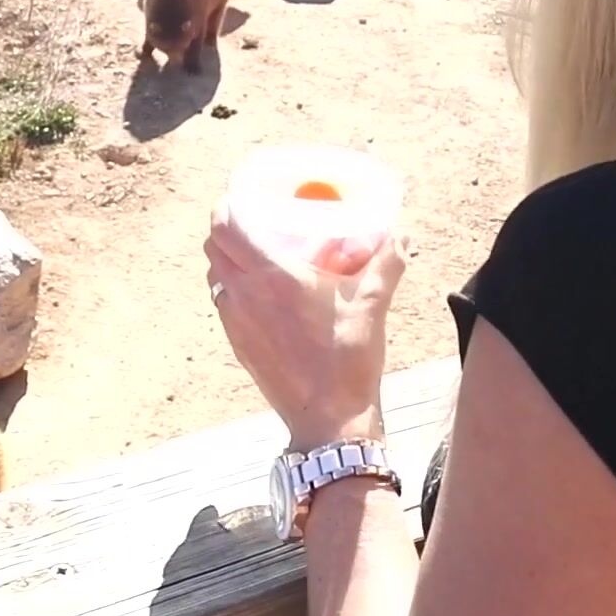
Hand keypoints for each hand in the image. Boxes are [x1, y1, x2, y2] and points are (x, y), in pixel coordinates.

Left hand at [204, 199, 409, 449]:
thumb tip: (402, 235)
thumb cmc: (348, 357)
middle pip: (213, 249)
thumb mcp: (371, 303)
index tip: (236, 198)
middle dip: (224, 230)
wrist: (329, 417)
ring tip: (252, 254)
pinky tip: (259, 294)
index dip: (224, 208)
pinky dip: (232, 289)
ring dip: (225, 260)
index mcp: (270, 277)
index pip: (225, 230)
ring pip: (215, 277)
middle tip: (248, 221)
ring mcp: (236, 323)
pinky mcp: (238, 345)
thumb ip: (387, 263)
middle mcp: (244, 296)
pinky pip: (223, 304)